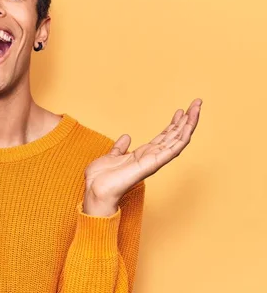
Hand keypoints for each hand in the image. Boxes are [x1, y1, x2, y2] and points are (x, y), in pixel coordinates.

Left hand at [83, 98, 202, 215]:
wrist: (95, 189)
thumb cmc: (101, 178)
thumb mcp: (111, 156)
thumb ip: (120, 148)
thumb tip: (126, 137)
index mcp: (143, 155)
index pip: (164, 137)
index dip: (174, 124)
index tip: (181, 110)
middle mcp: (152, 157)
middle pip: (175, 136)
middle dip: (187, 120)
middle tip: (196, 103)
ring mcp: (154, 161)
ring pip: (178, 140)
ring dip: (189, 124)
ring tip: (197, 108)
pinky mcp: (152, 165)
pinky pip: (172, 150)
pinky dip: (182, 137)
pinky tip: (189, 126)